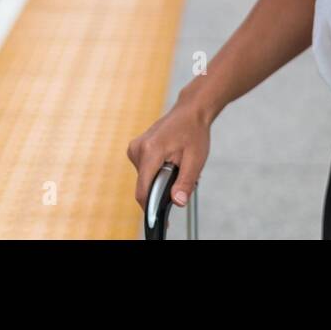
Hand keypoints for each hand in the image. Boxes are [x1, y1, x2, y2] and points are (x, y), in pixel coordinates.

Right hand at [126, 97, 211, 212]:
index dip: (150, 208)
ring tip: (178, 164)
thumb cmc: (194, 132)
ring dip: (160, 179)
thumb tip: (177, 202)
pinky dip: (157, 171)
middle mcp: (138, 149)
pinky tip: (170, 160)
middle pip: (144, 185)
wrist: (190, 111)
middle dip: (162, 189)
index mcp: (151, 151)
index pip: (143, 189)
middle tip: (183, 176)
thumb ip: (185, 182)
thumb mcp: (195, 160)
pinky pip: (144, 170)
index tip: (162, 220)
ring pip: (145, 178)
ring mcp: (135, 148)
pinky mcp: (136, 148)